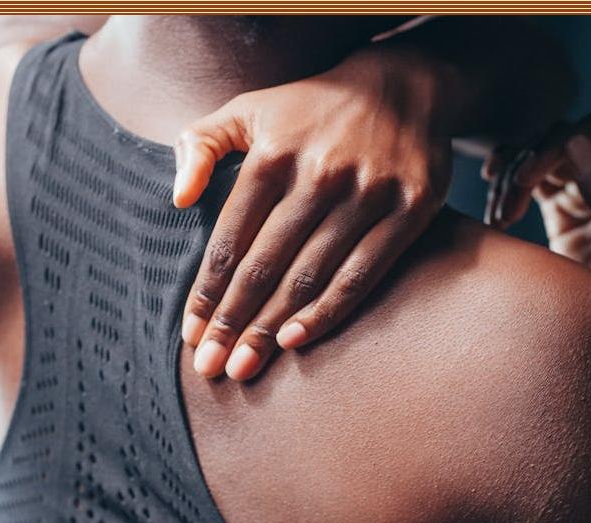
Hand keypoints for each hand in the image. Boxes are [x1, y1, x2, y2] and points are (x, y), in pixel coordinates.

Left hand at [172, 48, 450, 380]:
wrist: (404, 86)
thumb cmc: (311, 109)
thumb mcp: (248, 109)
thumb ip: (201, 144)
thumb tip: (179, 200)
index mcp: (273, 152)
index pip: (231, 237)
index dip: (207, 290)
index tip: (189, 333)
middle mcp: (319, 174)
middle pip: (265, 264)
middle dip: (232, 322)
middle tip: (209, 367)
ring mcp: (368, 192)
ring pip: (310, 275)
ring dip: (272, 327)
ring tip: (243, 367)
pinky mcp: (411, 209)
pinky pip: (363, 272)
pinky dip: (330, 310)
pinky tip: (297, 341)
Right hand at [482, 113, 590, 329]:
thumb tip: (575, 140)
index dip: (556, 145)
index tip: (523, 179)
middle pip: (564, 139)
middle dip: (528, 166)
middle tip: (506, 208)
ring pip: (543, 156)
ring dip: (513, 180)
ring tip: (500, 220)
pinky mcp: (569, 205)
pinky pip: (533, 181)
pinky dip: (510, 192)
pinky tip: (499, 218)